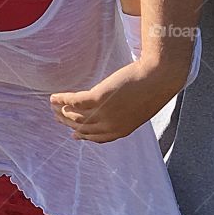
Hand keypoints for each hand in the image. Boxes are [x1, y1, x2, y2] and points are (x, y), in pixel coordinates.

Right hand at [51, 60, 181, 142]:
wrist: (160, 76)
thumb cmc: (155, 87)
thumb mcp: (140, 107)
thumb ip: (127, 112)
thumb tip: (118, 107)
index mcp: (122, 130)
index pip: (98, 138)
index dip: (84, 136)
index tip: (74, 135)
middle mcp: (110, 126)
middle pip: (83, 127)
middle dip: (68, 123)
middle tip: (57, 117)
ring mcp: (104, 113)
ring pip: (76, 116)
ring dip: (61, 111)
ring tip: (52, 105)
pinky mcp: (98, 98)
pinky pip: (74, 101)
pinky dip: (62, 100)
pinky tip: (54, 97)